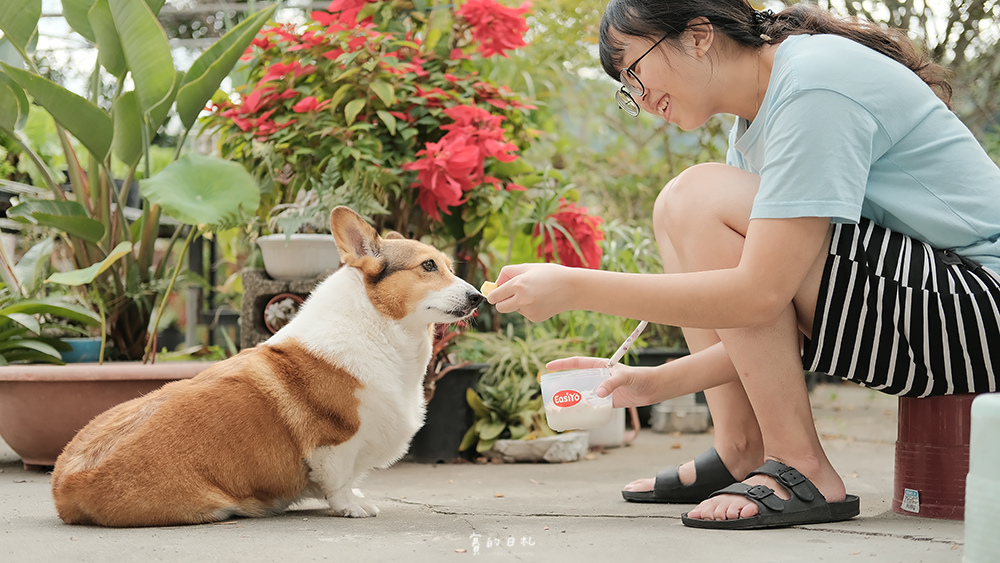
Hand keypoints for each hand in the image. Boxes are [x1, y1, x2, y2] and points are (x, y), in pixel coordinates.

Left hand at [487, 263, 574, 321]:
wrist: (572, 288)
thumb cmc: (550, 274)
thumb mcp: (528, 267)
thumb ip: (509, 273)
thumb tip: (496, 283)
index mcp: (518, 285)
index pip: (495, 296)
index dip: (492, 295)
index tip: (493, 294)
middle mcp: (521, 300)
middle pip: (500, 308)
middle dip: (501, 302)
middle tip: (508, 296)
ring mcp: (529, 311)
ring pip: (514, 310)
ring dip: (517, 304)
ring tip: (533, 294)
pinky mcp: (535, 318)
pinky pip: (525, 313)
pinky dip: (529, 308)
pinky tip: (541, 301)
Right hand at [545, 356, 664, 408]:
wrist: (653, 388)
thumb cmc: (640, 377)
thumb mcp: (625, 377)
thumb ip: (611, 383)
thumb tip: (598, 394)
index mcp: (599, 366)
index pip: (577, 363)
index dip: (562, 364)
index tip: (548, 367)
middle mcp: (598, 378)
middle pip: (576, 380)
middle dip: (563, 385)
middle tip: (551, 392)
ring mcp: (602, 390)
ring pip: (583, 394)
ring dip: (573, 400)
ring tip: (561, 406)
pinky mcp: (608, 402)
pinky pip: (592, 406)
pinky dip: (585, 411)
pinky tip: (579, 416)